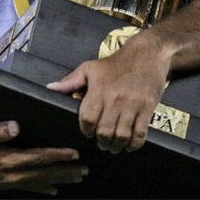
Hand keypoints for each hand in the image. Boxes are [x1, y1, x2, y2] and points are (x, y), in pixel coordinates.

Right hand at [0, 121, 86, 195]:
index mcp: (6, 161)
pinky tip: (53, 191)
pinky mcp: (3, 184)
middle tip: (85, 170)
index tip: (75, 153)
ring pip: (39, 182)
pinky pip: (28, 188)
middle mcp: (10, 175)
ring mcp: (7, 182)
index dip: (57, 156)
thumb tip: (15, 126)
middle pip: (44, 173)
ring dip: (59, 180)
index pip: (38, 158)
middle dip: (65, 171)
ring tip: (77, 179)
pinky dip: (43, 189)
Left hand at [47, 33, 172, 152]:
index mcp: (99, 89)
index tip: (87, 131)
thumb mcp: (90, 68)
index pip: (87, 118)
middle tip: (100, 142)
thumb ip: (70, 81)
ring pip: (121, 135)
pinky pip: (140, 133)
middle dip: (100, 141)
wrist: (146, 54)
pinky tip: (129, 144)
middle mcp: (115, 98)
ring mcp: (132, 104)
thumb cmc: (117, 63)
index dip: (85, 129)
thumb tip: (51, 88)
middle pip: (104, 131)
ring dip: (115, 145)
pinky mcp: (147, 108)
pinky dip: (134, 144)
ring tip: (113, 146)